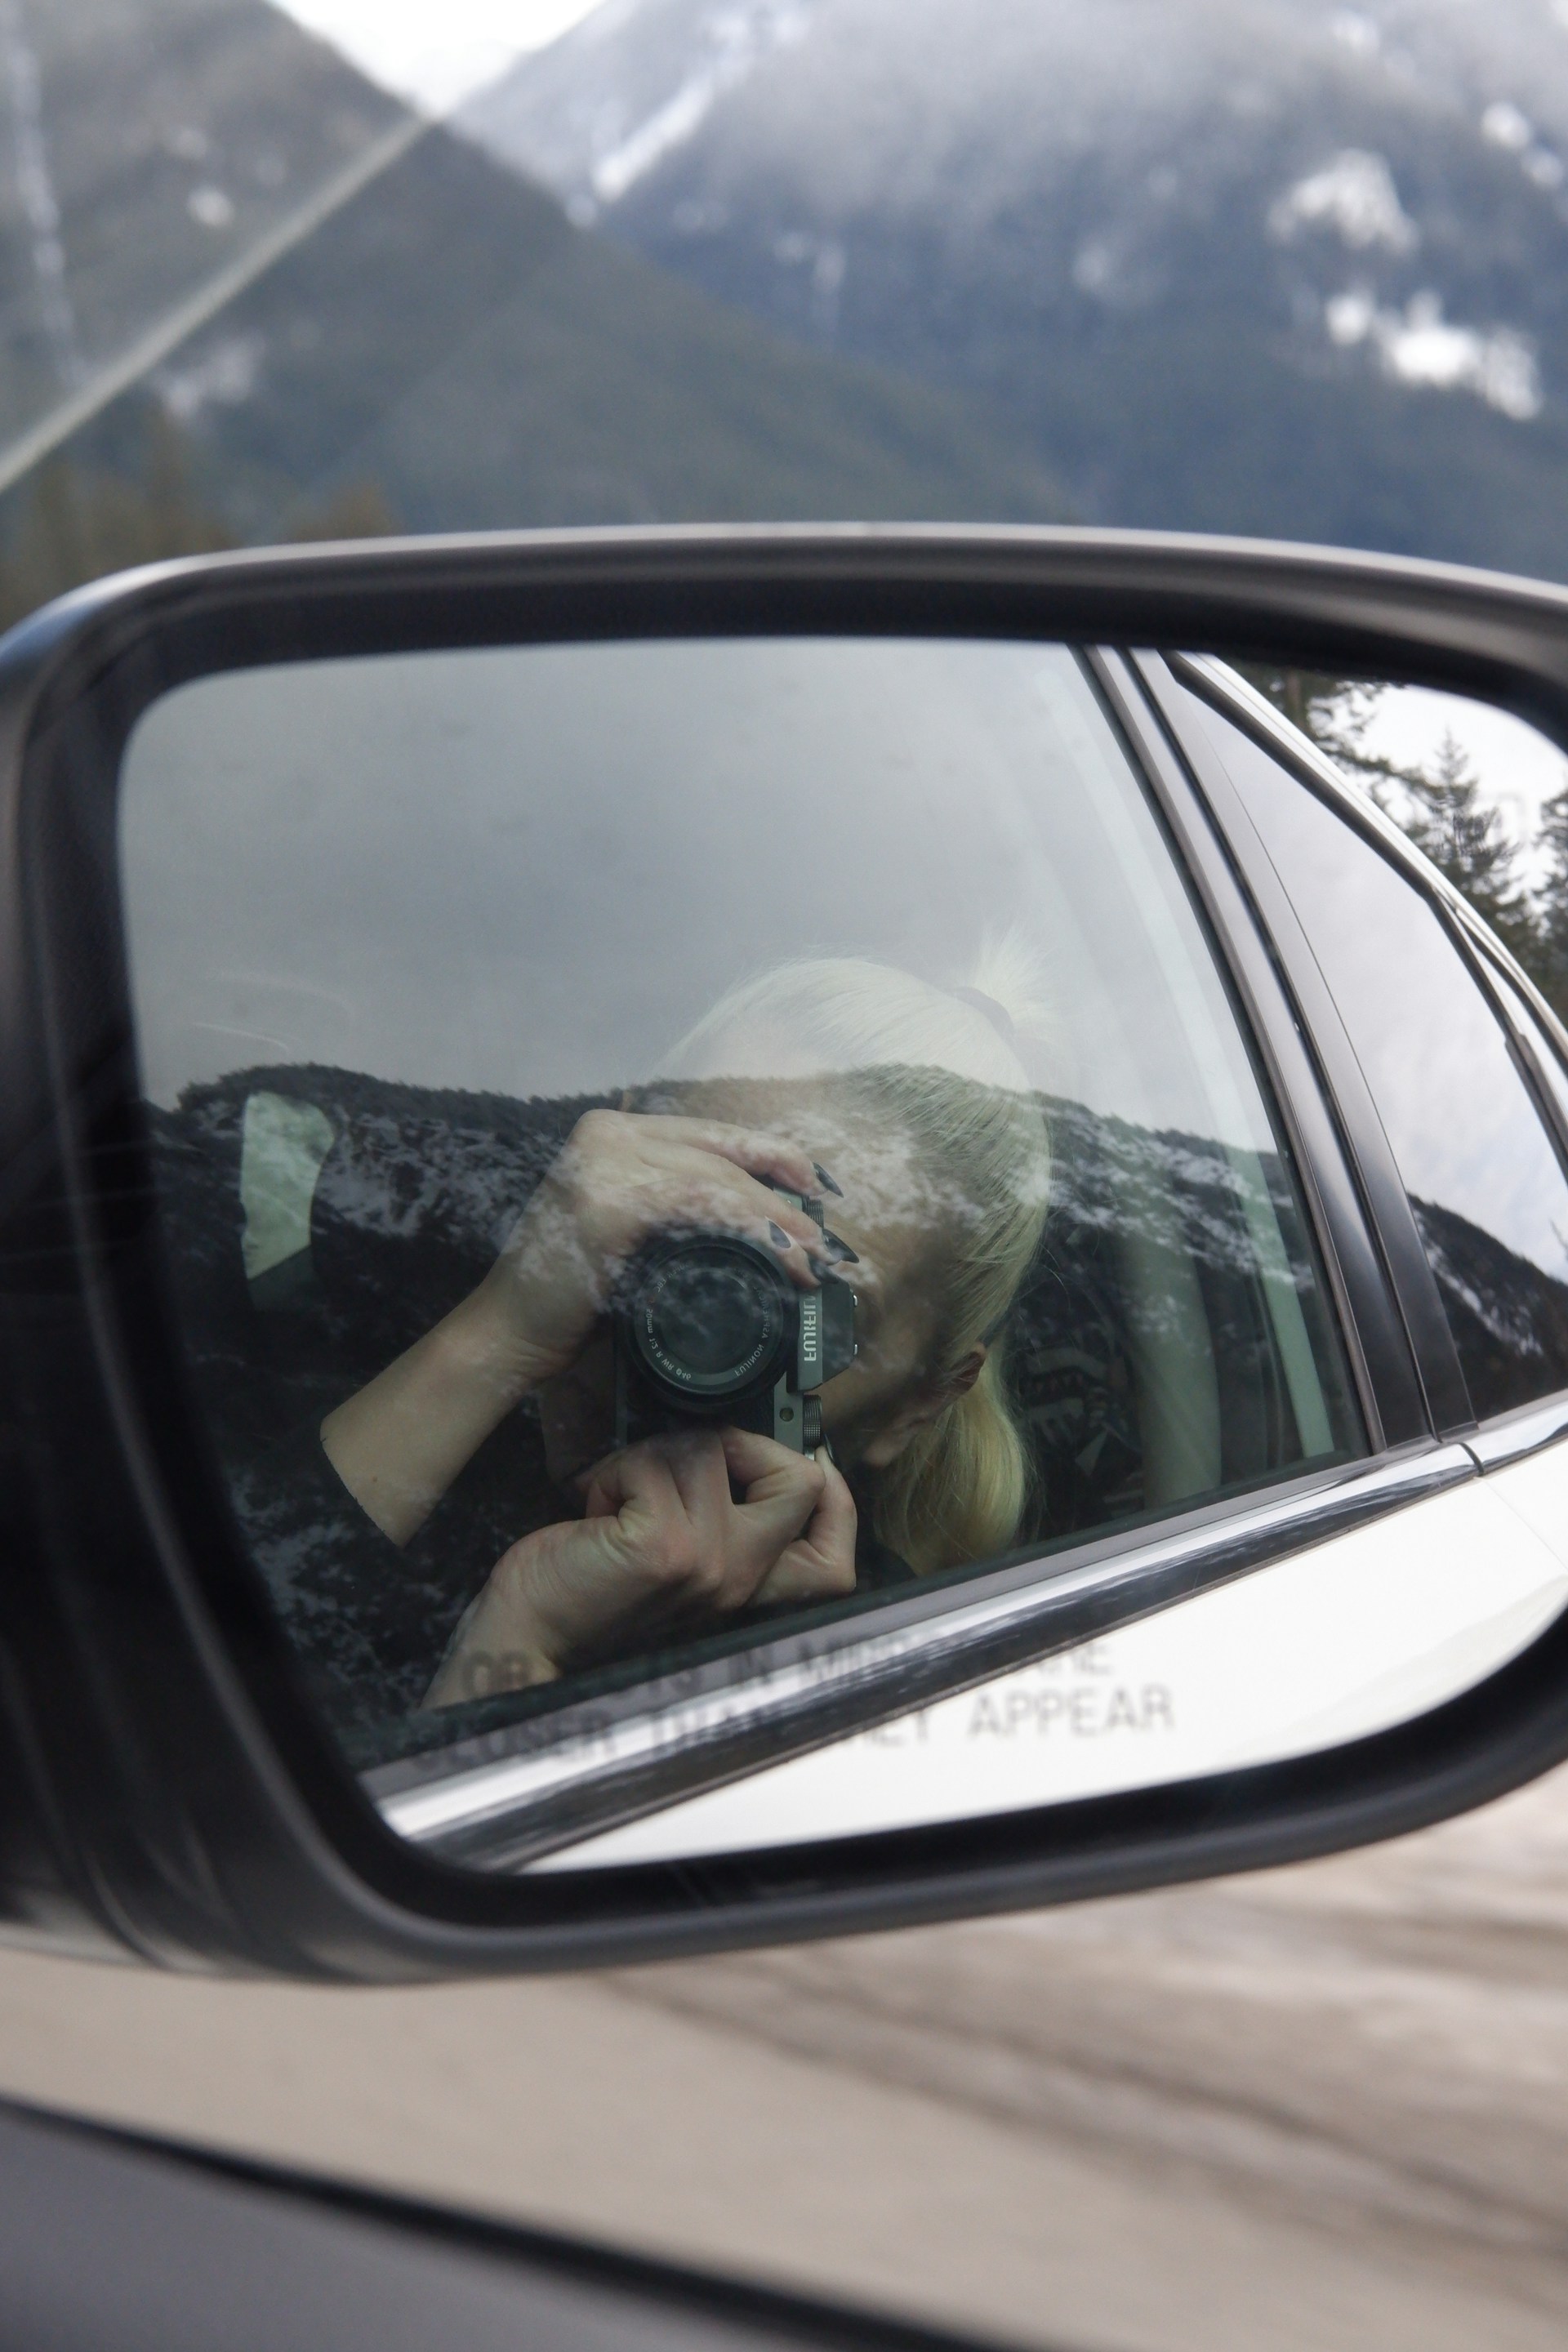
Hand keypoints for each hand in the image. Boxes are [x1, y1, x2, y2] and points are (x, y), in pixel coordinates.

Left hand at [426, 1429, 857, 1704]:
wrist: (530, 1637)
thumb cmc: (590, 1590)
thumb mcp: (678, 1562)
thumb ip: (720, 1521)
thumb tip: (740, 1442)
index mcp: (750, 1587)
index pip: (836, 1560)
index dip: (831, 1495)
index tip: (789, 1463)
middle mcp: (741, 1579)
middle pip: (800, 1480)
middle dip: (743, 1443)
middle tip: (688, 1460)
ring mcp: (708, 1564)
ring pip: (709, 1449)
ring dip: (651, 1455)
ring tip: (618, 1495)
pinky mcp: (663, 1547)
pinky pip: (653, 1460)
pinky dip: (614, 1469)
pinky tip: (594, 1506)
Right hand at [474, 1110, 830, 1389]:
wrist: (507, 1335)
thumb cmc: (572, 1295)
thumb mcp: (632, 1235)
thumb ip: (677, 1211)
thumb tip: (762, 1219)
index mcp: (614, 1131)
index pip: (711, 1134)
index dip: (774, 1156)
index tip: (819, 1190)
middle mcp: (607, 1132)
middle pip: (721, 1153)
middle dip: (785, 1196)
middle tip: (827, 1241)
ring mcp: (603, 1161)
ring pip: (717, 1180)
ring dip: (777, 1221)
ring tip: (814, 1258)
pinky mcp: (607, 1201)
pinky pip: (700, 1206)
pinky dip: (751, 1231)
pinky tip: (782, 1257)